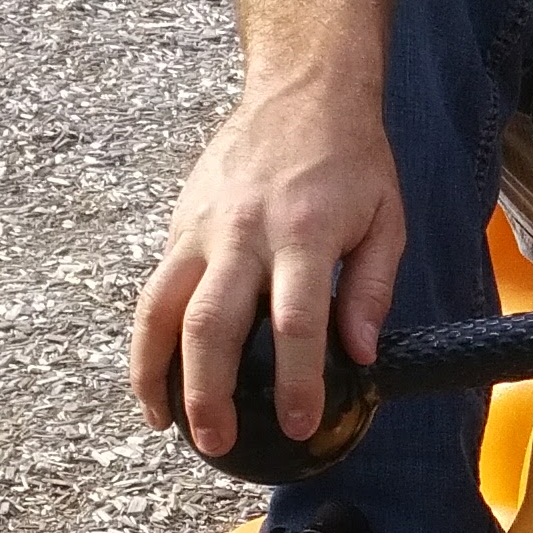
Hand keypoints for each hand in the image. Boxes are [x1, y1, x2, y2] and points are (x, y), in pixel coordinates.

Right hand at [129, 70, 404, 458]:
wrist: (302, 90)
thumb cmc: (349, 158)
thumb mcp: (385, 219)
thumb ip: (372, 289)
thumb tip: (361, 355)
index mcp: (304, 234)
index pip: (295, 322)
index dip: (296, 380)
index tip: (300, 423)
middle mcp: (244, 234)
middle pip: (213, 324)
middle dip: (210, 392)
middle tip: (218, 442)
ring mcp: (203, 228)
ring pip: (162, 309)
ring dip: (156, 372)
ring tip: (163, 423)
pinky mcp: (180, 225)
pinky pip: (154, 290)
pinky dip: (147, 339)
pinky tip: (154, 377)